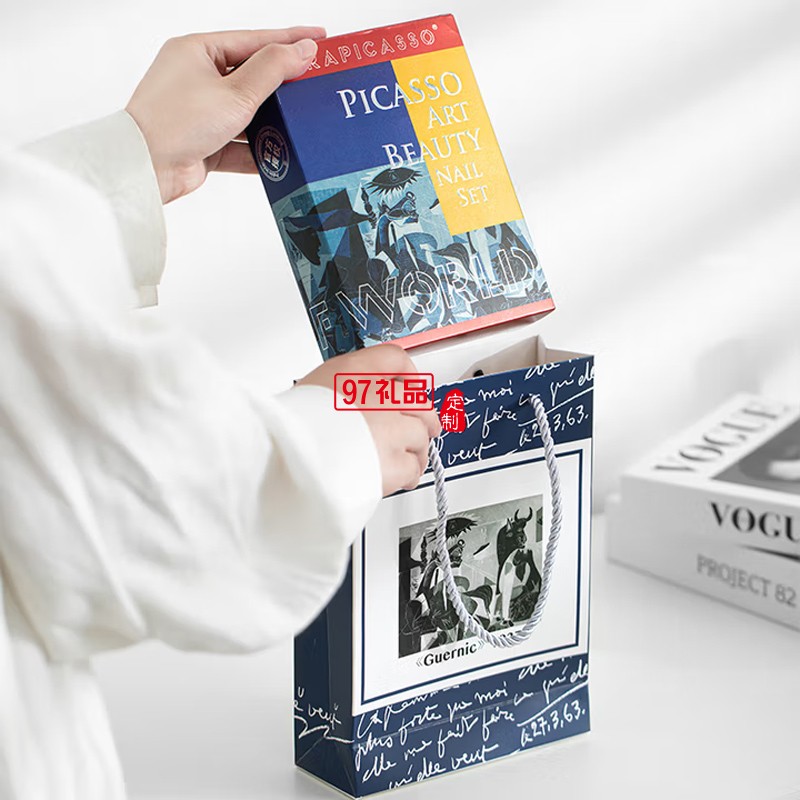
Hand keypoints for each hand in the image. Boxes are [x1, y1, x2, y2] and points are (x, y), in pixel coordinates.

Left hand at [126, 27, 323, 203]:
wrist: (145, 169)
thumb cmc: (177, 122)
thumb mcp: (235, 92)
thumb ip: (272, 70)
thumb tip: (302, 48)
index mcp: (197, 51)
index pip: (253, 40)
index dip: (289, 40)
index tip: (320, 39)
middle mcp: (197, 78)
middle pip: (252, 77)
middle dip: (283, 86)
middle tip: (317, 83)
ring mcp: (200, 112)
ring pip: (247, 113)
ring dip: (271, 122)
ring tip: (303, 123)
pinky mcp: (203, 144)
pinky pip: (239, 144)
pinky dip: (258, 151)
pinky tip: (281, 156)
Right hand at [298, 345, 441, 496]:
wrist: (285, 461)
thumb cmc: (290, 430)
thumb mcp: (308, 391)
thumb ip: (341, 392)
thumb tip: (355, 404)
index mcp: (352, 372)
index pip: (395, 359)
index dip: (408, 375)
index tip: (412, 387)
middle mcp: (376, 397)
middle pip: (419, 401)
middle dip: (421, 417)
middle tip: (420, 427)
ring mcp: (390, 430)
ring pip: (420, 436)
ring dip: (414, 447)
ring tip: (402, 457)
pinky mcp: (394, 463)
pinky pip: (413, 467)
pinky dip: (408, 473)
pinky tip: (399, 476)